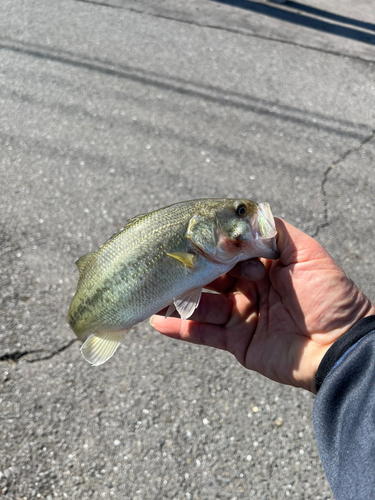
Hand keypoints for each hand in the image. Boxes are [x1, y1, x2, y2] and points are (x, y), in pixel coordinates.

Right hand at [150, 219, 374, 392]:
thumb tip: (247, 215)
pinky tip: (158, 321)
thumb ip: (276, 232)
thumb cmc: (330, 297)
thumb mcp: (308, 254)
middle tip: (162, 266)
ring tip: (153, 293)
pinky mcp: (237, 341)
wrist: (341, 347)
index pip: (228, 252)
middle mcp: (249, 288)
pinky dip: (181, 328)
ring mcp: (241, 315)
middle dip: (187, 272)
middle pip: (210, 277)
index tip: (189, 241)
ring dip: (177, 299)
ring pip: (202, 304)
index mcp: (264, 266)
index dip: (210, 247)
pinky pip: (203, 334)